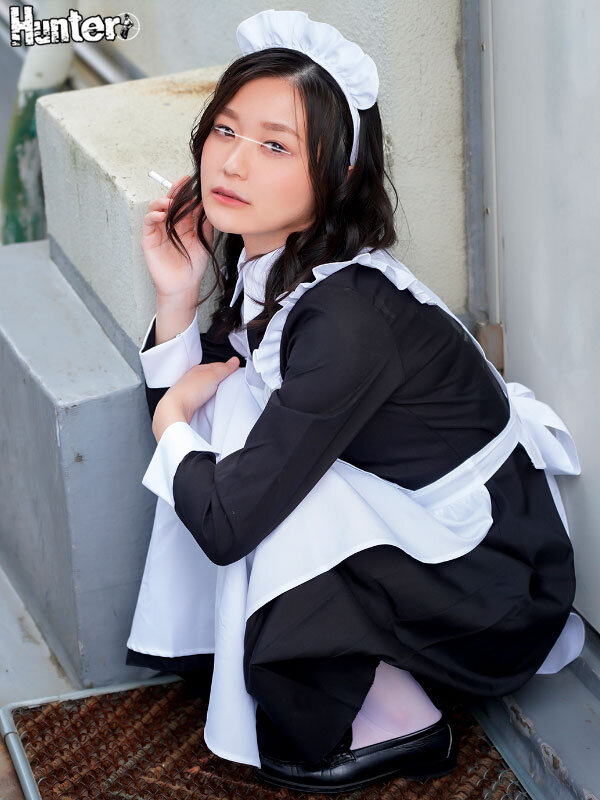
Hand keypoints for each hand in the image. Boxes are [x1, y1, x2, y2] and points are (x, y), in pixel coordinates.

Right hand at [141, 174, 214, 298]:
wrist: (184, 285)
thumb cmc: (194, 265)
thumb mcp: (204, 241)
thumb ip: (205, 224)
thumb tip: (208, 204)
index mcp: (184, 224)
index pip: (184, 203)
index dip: (188, 192)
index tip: (195, 183)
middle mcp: (170, 224)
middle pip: (170, 201)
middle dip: (176, 191)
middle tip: (183, 183)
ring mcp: (159, 230)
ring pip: (156, 208)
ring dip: (163, 201)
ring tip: (171, 202)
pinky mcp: (149, 238)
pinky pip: (148, 222)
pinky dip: (153, 215)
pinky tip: (162, 215)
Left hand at [152, 356, 240, 441]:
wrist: (175, 408)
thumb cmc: (190, 391)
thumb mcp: (212, 376)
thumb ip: (224, 369)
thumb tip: (234, 361)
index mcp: (198, 369)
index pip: (216, 365)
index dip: (226, 367)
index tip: (235, 369)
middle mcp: (192, 378)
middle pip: (210, 375)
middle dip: (220, 376)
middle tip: (230, 378)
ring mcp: (190, 390)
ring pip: (205, 385)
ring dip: (213, 387)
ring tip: (221, 389)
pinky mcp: (189, 402)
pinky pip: (202, 396)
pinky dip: (208, 396)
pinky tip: (210, 400)